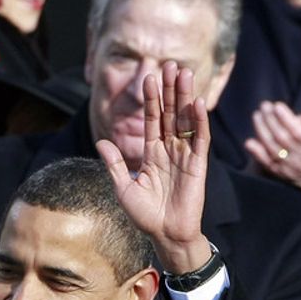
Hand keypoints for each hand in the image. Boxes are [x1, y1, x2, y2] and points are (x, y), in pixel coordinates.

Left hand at [96, 61, 211, 273]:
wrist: (165, 235)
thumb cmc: (145, 215)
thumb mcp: (124, 188)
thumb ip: (114, 164)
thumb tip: (101, 141)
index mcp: (152, 153)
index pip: (151, 119)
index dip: (151, 99)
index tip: (149, 76)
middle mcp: (169, 150)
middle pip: (170, 113)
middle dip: (170, 89)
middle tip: (171, 64)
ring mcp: (185, 156)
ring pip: (186, 120)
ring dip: (185, 97)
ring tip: (185, 73)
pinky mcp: (198, 165)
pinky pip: (200, 140)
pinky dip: (199, 122)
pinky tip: (197, 103)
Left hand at [243, 98, 300, 197]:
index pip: (295, 129)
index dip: (285, 117)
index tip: (277, 105)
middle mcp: (297, 153)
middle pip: (280, 135)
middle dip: (270, 119)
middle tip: (264, 106)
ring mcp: (286, 163)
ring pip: (271, 146)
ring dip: (261, 130)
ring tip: (256, 116)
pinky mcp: (278, 171)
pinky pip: (266, 162)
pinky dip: (257, 153)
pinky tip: (249, 142)